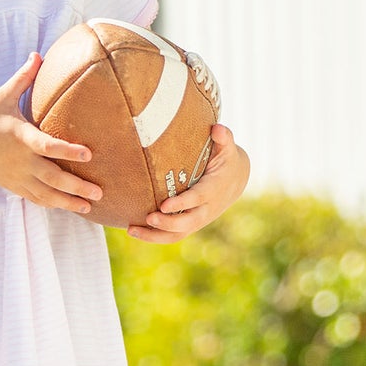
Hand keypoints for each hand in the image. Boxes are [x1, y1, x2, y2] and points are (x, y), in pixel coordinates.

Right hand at [0, 53, 101, 213]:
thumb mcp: (3, 95)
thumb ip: (24, 77)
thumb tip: (38, 54)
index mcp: (21, 136)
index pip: (47, 146)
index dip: (68, 151)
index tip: (89, 155)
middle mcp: (20, 160)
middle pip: (53, 178)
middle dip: (77, 187)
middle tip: (100, 193)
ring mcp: (15, 176)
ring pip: (45, 194)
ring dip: (68, 202)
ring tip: (89, 207)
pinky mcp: (11, 185)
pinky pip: (34, 198)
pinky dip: (52, 204)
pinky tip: (68, 207)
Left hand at [128, 124, 249, 243]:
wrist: (234, 180)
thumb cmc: (225, 159)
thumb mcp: (227, 148)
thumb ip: (223, 138)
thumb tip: (217, 128)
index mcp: (215, 188)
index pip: (198, 198)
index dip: (183, 203)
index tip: (164, 205)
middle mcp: (208, 208)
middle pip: (189, 221)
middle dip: (168, 223)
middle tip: (148, 218)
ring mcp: (199, 219)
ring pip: (178, 234)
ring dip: (155, 235)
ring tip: (131, 229)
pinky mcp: (191, 225)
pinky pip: (173, 236)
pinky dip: (154, 237)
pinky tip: (134, 231)